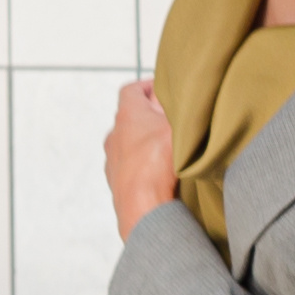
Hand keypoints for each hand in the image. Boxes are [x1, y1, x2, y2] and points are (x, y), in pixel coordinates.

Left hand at [104, 77, 176, 237]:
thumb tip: (181, 93)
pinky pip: (130, 168)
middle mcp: (114, 135)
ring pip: (130, 145)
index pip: (132, 90)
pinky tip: (160, 173)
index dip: (148, 86)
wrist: (142, 208)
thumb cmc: (158, 163)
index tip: (163, 89)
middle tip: (172, 119)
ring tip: (169, 149)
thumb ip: (178, 106)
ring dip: (146, 143)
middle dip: (151, 116)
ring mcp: (113, 161)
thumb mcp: (176, 124)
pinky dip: (142, 166)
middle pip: (131, 118)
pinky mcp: (116, 183)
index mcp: (127, 115)